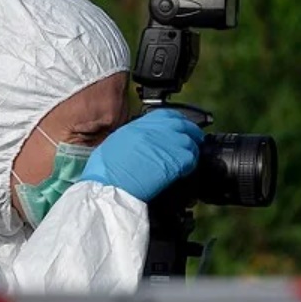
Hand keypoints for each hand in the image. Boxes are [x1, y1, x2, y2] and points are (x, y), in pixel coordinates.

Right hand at [79, 109, 204, 201]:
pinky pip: (191, 159)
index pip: (165, 115)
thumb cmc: (105, 171)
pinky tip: (184, 171)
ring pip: (189, 142)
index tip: (180, 127)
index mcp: (139, 125)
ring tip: (188, 160)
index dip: (176, 121)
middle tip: (195, 140)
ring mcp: (167, 144)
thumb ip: (132, 137)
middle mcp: (155, 131)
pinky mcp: (175, 161)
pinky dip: (190, 164)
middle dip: (191, 132)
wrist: (109, 186)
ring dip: (191, 150)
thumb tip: (142, 141)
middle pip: (182, 125)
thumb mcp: (115, 144)